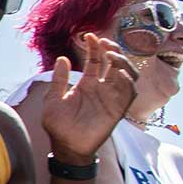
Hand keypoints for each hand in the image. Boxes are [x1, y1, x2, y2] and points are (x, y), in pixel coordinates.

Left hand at [43, 33, 139, 163]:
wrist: (66, 147)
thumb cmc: (58, 125)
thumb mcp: (53, 99)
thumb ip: (58, 80)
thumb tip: (62, 58)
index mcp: (86, 84)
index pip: (96, 60)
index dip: (95, 47)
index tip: (89, 36)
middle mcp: (102, 88)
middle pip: (115, 63)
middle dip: (113, 50)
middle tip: (104, 43)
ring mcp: (111, 98)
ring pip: (127, 74)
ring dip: (122, 62)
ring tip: (111, 55)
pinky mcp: (118, 109)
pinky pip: (130, 92)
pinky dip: (127, 81)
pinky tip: (118, 73)